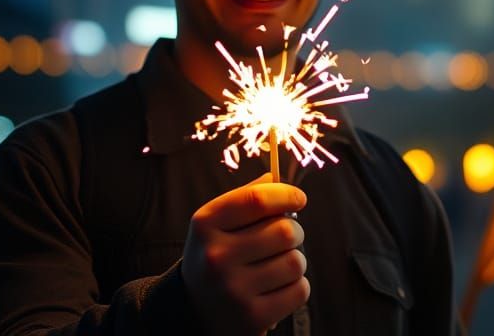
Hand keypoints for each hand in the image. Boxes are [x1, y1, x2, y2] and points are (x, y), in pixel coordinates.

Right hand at [182, 174, 308, 334]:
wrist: (194, 309)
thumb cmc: (215, 255)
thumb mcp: (217, 222)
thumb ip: (246, 197)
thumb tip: (276, 176)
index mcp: (206, 224)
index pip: (257, 200)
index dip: (286, 194)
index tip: (298, 198)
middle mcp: (215, 257)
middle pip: (285, 230)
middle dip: (294, 231)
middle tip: (286, 237)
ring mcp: (233, 290)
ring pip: (296, 262)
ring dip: (295, 260)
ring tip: (278, 264)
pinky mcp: (253, 318)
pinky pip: (299, 291)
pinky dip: (297, 287)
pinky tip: (278, 286)